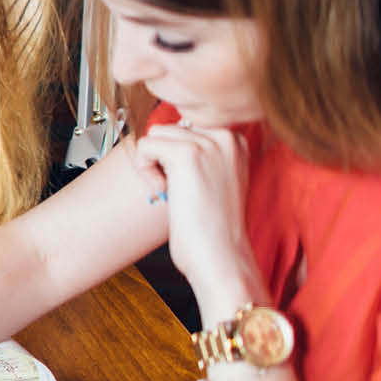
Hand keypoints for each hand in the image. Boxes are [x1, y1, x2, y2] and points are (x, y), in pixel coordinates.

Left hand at [133, 123, 257, 310]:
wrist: (221, 255)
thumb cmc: (213, 226)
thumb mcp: (213, 178)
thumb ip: (199, 153)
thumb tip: (165, 135)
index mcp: (235, 141)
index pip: (185, 125)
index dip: (173, 155)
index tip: (185, 182)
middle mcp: (227, 137)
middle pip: (168, 127)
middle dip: (162, 157)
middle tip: (177, 189)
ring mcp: (209, 143)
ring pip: (155, 133)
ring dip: (153, 163)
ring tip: (172, 190)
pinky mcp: (188, 154)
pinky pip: (144, 146)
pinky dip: (145, 170)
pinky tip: (164, 192)